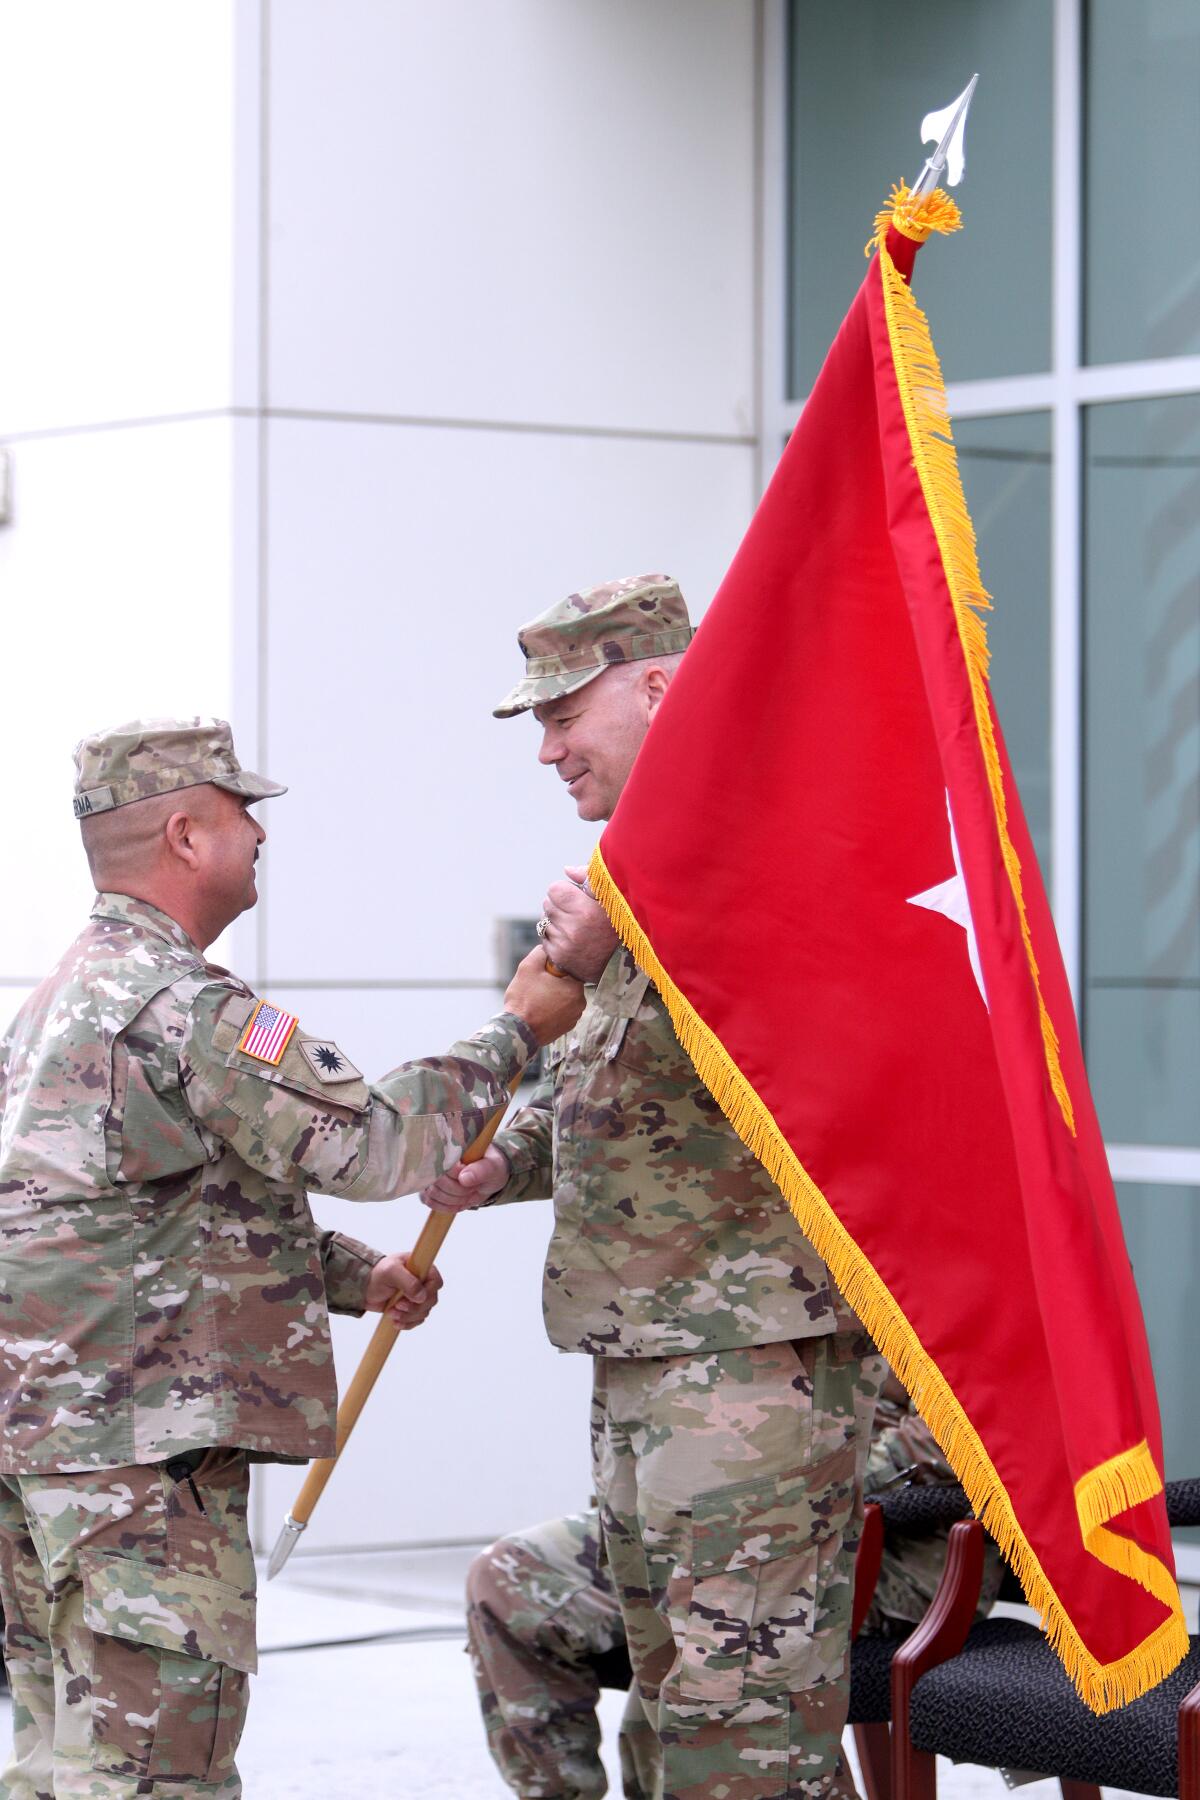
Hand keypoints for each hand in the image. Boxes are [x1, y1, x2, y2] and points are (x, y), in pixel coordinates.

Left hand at [364, 1252, 443, 1329]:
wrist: (363, 1287)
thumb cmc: (377, 1273)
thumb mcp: (391, 1271)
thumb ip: (408, 1281)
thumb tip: (422, 1296)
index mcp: (422, 1269)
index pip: (436, 1282)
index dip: (428, 1292)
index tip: (412, 1296)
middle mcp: (423, 1283)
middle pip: (431, 1301)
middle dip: (414, 1307)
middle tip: (398, 1305)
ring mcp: (417, 1297)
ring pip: (424, 1313)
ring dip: (408, 1316)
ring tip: (392, 1312)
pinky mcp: (410, 1309)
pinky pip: (416, 1321)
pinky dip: (407, 1324)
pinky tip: (395, 1322)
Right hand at [422, 1144, 509, 1213]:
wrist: (489, 1177)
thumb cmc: (491, 1167)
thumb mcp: (494, 1167)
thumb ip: (481, 1170)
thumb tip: (464, 1178)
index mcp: (453, 1145)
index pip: (443, 1164)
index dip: (458, 1177)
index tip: (473, 1181)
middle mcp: (437, 1158)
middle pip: (437, 1182)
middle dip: (459, 1191)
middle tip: (474, 1188)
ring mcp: (432, 1174)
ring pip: (432, 1193)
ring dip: (454, 1199)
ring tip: (468, 1193)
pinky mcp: (430, 1188)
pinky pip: (429, 1201)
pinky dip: (446, 1206)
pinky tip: (459, 1202)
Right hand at [504, 946, 585, 1044]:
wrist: (517, 1032)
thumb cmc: (523, 999)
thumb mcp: (528, 967)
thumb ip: (541, 952)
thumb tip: (548, 948)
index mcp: (575, 987)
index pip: (569, 970)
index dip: (553, 970)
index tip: (542, 976)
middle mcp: (580, 1003)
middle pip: (568, 985)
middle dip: (554, 984)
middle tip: (537, 988)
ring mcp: (574, 1018)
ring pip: (564, 999)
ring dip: (553, 997)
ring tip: (537, 1001)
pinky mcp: (567, 1028)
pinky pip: (562, 1012)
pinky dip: (552, 1010)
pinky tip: (539, 1012)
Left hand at [541, 866, 617, 981]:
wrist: (621, 962)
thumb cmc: (615, 923)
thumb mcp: (610, 897)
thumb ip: (589, 877)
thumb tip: (566, 870)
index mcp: (585, 910)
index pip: (554, 890)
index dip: (564, 891)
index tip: (575, 897)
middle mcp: (573, 928)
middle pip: (547, 904)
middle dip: (559, 905)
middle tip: (576, 913)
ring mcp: (565, 945)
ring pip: (544, 921)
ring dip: (556, 921)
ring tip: (575, 926)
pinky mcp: (559, 957)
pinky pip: (544, 939)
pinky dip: (554, 937)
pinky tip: (570, 939)